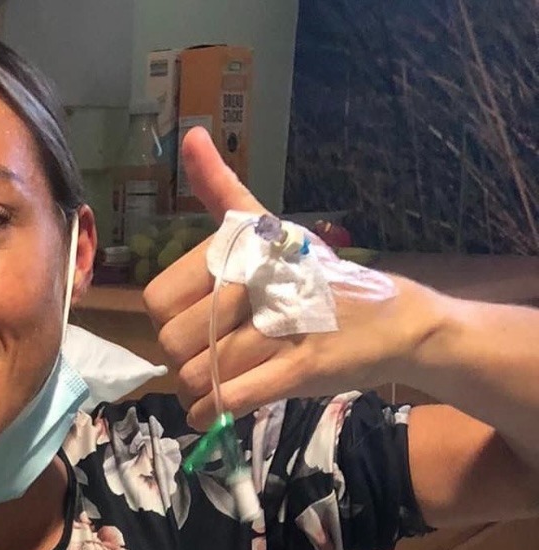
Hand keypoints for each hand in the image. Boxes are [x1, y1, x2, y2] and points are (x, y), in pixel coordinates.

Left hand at [142, 128, 441, 428]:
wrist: (395, 318)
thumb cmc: (319, 274)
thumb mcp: (268, 224)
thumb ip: (221, 188)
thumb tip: (191, 135)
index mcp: (241, 250)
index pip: (158, 299)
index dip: (168, 317)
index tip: (190, 320)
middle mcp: (257, 285)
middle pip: (173, 341)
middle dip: (182, 357)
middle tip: (204, 355)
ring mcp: (280, 329)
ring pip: (201, 373)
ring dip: (199, 387)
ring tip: (213, 382)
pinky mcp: (301, 369)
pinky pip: (233, 398)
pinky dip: (213, 411)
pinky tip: (212, 409)